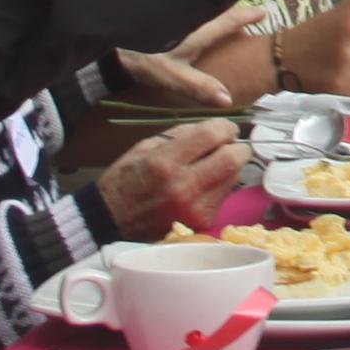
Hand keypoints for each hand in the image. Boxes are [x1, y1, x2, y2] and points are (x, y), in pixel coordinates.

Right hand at [97, 117, 250, 234]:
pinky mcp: (202, 222)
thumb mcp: (146, 146)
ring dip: (230, 165)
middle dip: (237, 146)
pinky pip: (225, 194)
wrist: (112, 220)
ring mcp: (196, 208)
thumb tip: (214, 128)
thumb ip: (182, 135)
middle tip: (228, 144)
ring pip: (234, 177)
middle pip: (233, 159)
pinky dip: (222, 183)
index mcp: (165, 162)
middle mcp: (184, 187)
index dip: (225, 127)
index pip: (212, 135)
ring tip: (213, 163)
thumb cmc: (127, 179)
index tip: (225, 127)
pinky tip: (206, 182)